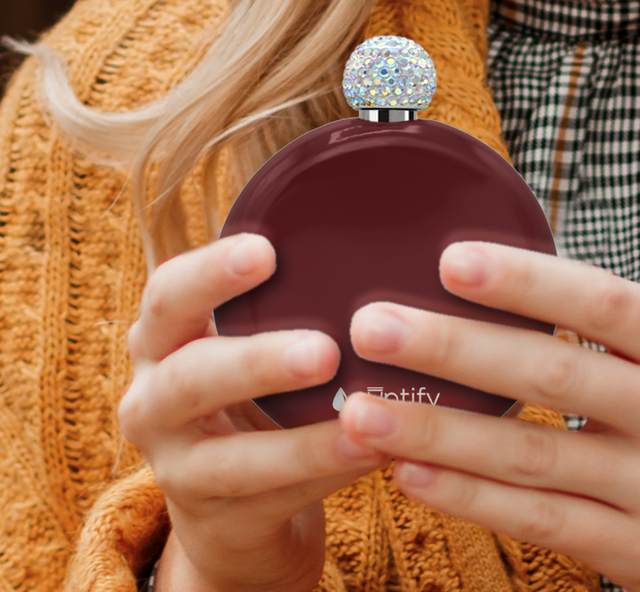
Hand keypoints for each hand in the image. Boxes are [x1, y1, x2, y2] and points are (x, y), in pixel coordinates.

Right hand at [119, 234, 386, 591]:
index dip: (211, 272)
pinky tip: (377, 451)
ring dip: (304, 441)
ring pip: (233, 460)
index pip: (168, 296)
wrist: (230, 503)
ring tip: (364, 417)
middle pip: (191, 379)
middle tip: (324, 350)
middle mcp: (155, 401)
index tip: (266, 250)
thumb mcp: (249, 335)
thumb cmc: (254, 387)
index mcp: (163, 340)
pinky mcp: (216, 521)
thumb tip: (386, 215)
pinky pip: (274, 500)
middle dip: (257, 362)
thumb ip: (289, 290)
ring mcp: (180, 469)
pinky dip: (328, 474)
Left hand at [340, 243, 639, 591]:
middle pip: (554, 375)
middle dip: (455, 348)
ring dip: (437, 431)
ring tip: (361, 410)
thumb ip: (606, 328)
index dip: (526, 280)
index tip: (450, 259)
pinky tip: (410, 473)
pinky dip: (467, 497)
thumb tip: (492, 278)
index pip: (600, 302)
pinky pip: (538, 519)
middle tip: (373, 326)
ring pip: (532, 456)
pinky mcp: (637, 553)